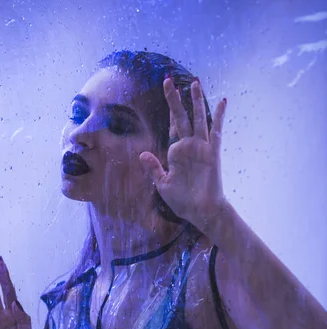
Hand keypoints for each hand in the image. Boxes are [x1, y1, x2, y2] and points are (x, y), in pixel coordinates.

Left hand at [139, 77, 227, 233]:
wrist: (201, 212)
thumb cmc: (183, 201)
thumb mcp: (162, 184)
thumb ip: (154, 168)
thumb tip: (142, 153)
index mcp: (177, 153)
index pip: (172, 126)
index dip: (169, 110)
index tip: (166, 93)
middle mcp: (189, 147)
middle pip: (182, 117)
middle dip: (175, 99)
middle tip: (168, 79)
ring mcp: (202, 148)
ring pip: (198, 118)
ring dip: (196, 101)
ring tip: (194, 82)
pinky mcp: (213, 153)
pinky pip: (217, 131)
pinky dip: (219, 116)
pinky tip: (222, 101)